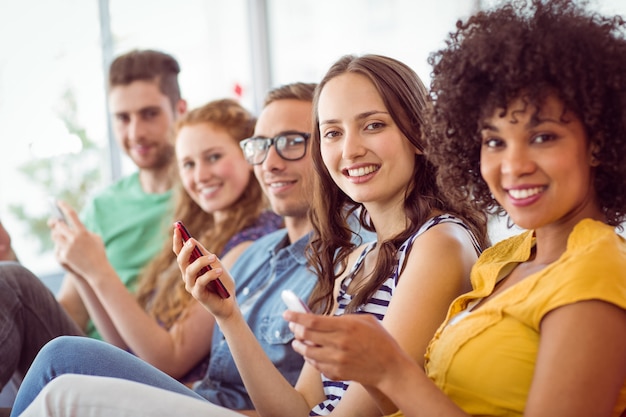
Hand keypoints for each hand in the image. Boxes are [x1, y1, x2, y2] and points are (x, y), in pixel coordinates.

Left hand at [48, 201, 108, 280]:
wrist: (98, 270)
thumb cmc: (99, 252)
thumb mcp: (96, 238)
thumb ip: (85, 231)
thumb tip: (73, 226)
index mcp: (83, 232)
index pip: (71, 215)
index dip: (64, 207)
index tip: (58, 202)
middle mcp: (74, 238)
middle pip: (58, 225)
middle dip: (56, 223)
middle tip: (55, 221)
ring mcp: (67, 247)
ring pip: (55, 236)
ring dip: (56, 234)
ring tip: (59, 234)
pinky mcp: (64, 256)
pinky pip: (57, 247)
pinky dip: (60, 246)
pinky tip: (65, 249)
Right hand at [172, 225, 236, 317]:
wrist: (229, 302)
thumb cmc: (221, 282)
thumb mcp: (215, 263)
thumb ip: (204, 253)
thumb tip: (192, 239)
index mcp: (190, 267)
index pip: (180, 252)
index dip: (177, 240)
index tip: (177, 227)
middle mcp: (187, 276)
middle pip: (181, 261)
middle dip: (185, 250)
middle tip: (191, 241)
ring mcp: (191, 286)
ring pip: (189, 271)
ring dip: (202, 262)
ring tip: (214, 257)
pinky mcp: (198, 295)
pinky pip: (200, 282)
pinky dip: (210, 275)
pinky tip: (219, 270)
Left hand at [283, 312, 404, 384]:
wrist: (391, 368)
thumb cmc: (380, 341)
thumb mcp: (366, 320)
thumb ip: (343, 318)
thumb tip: (322, 319)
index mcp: (346, 326)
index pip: (312, 321)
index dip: (296, 316)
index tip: (286, 314)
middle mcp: (339, 343)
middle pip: (306, 335)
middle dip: (295, 329)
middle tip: (292, 325)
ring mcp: (337, 360)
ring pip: (307, 352)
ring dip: (299, 345)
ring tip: (297, 341)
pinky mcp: (337, 373)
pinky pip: (316, 365)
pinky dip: (310, 358)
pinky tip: (310, 354)